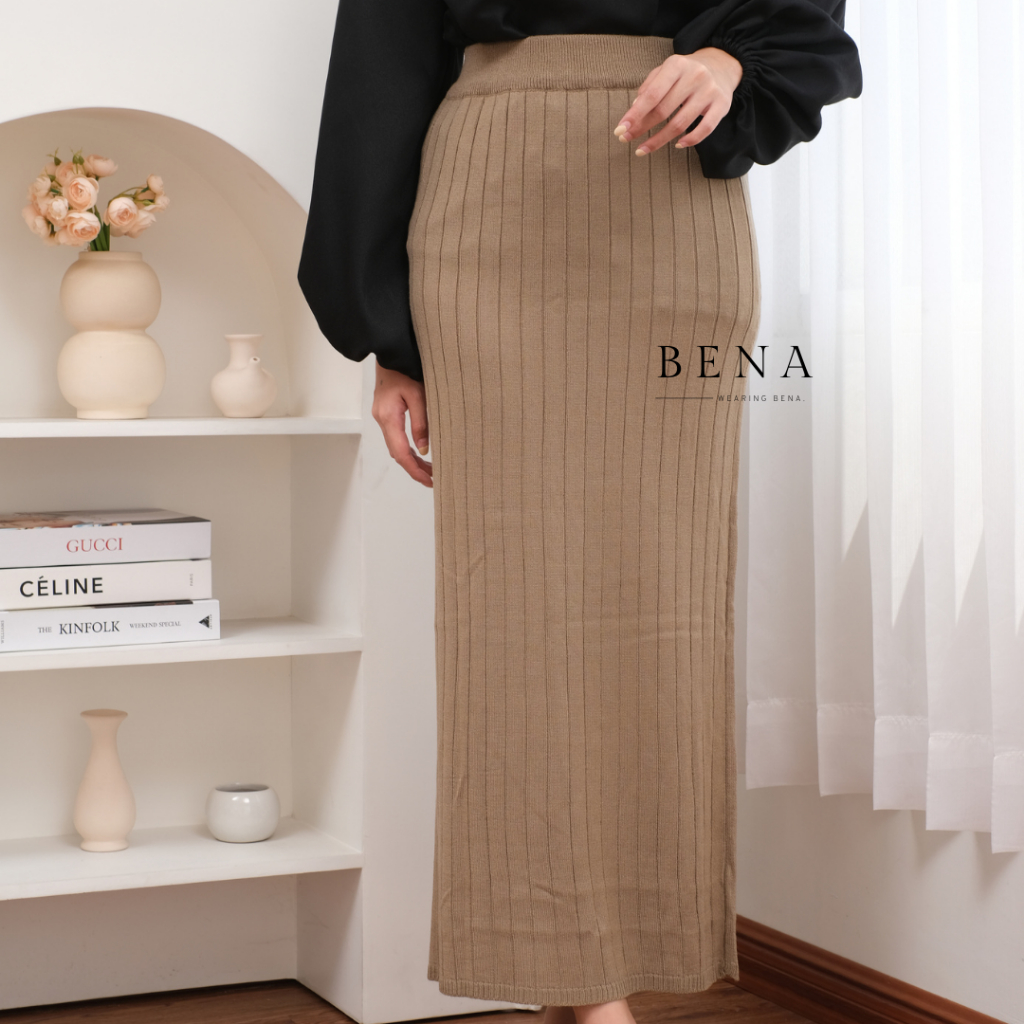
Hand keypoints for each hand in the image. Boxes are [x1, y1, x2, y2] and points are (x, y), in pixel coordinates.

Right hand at [371, 365, 432, 487]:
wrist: (391, 353)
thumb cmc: (405, 369)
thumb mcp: (418, 395)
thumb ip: (421, 423)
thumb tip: (424, 449)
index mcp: (389, 417)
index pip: (401, 452)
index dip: (414, 470)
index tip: (429, 481)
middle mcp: (382, 420)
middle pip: (397, 453)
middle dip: (414, 468)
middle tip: (433, 479)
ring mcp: (382, 417)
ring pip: (396, 447)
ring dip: (412, 459)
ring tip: (430, 469)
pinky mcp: (386, 414)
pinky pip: (395, 438)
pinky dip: (408, 448)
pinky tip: (420, 452)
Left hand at [614, 47, 742, 155]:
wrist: (721, 66)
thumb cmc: (685, 73)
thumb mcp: (666, 71)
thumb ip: (649, 87)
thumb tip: (634, 110)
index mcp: (677, 65)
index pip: (652, 94)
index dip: (635, 114)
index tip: (620, 130)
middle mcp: (695, 76)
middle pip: (663, 111)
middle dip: (642, 128)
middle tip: (627, 139)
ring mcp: (710, 91)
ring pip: (680, 124)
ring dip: (659, 141)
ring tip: (643, 149)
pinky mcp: (722, 105)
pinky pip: (705, 129)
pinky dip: (690, 141)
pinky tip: (677, 145)